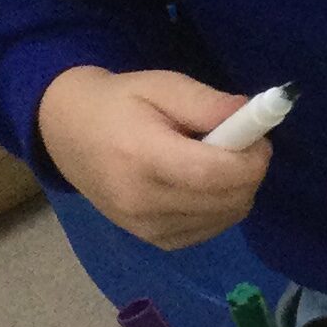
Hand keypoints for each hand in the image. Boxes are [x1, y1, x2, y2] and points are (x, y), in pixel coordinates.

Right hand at [36, 67, 268, 250]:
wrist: (67, 133)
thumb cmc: (118, 103)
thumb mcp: (161, 85)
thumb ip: (206, 103)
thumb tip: (252, 116)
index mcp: (142, 158)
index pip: (214, 173)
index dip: (251, 159)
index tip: (259, 138)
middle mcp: (143, 202)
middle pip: (227, 200)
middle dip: (250, 171)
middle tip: (241, 144)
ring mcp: (146, 228)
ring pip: (225, 217)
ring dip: (238, 190)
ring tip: (215, 161)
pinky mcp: (153, 240)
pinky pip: (210, 229)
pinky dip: (221, 207)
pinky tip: (203, 184)